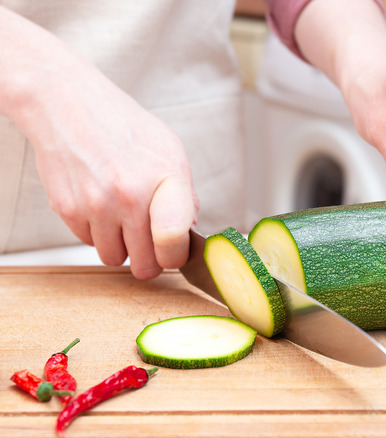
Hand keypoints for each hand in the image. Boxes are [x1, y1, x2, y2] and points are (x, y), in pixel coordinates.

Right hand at [28, 83, 197, 279]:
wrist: (68, 104)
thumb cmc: (124, 126)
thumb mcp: (170, 150)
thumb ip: (185, 195)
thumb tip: (190, 230)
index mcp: (165, 181)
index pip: (173, 242)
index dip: (176, 255)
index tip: (174, 250)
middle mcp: (130, 197)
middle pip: (145, 265)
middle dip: (150, 258)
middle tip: (150, 243)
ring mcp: (96, 206)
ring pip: (114, 259)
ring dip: (121, 246)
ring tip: (123, 217)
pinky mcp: (67, 210)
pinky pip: (88, 243)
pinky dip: (96, 232)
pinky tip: (100, 204)